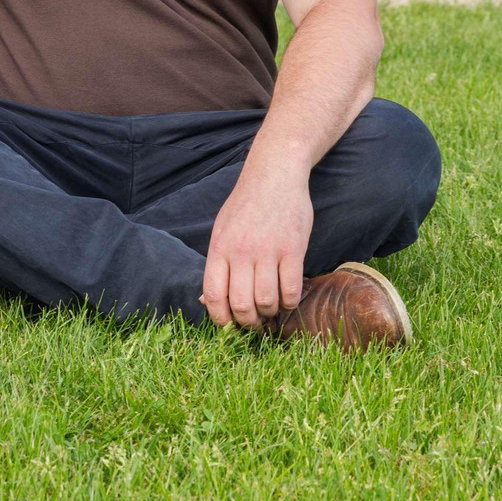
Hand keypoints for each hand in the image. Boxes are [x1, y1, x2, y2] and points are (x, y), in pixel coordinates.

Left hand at [201, 170, 312, 329]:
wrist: (275, 174)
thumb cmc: (246, 205)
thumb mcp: (222, 230)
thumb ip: (217, 264)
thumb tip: (208, 301)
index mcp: (219, 248)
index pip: (213, 296)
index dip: (220, 319)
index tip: (229, 325)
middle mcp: (241, 252)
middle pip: (241, 305)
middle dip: (248, 322)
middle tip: (255, 321)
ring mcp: (268, 251)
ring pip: (267, 301)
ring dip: (270, 313)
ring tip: (272, 308)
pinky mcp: (293, 249)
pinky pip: (291, 290)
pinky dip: (290, 303)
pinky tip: (288, 298)